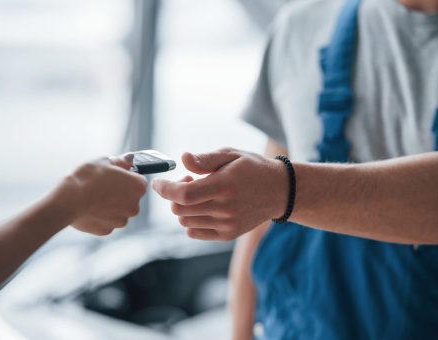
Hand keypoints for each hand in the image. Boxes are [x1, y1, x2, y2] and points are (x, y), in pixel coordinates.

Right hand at [52, 153, 146, 235]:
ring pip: (118, 211)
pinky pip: (107, 221)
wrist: (69, 200)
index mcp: (138, 187)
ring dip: (110, 206)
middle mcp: (135, 206)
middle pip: (130, 198)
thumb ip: (122, 161)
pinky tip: (89, 209)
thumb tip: (130, 158)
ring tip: (93, 198)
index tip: (114, 177)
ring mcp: (122, 220)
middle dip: (120, 193)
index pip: (138, 181)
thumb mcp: (105, 161)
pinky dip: (100, 216)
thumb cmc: (88, 178)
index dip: (126, 178)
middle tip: (102, 187)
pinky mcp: (108, 230)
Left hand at [152, 148, 287, 240]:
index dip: (165, 189)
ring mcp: (227, 225)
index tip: (158, 182)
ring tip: (200, 193)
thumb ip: (205, 159)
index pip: (184, 194)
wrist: (279, 191)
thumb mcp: (231, 155)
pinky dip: (191, 220)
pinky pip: (194, 232)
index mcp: (224, 186)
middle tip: (189, 180)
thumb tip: (183, 158)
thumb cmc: (252, 168)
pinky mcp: (227, 234)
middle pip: (180, 209)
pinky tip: (204, 207)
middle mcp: (225, 209)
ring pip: (185, 221)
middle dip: (174, 195)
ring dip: (184, 207)